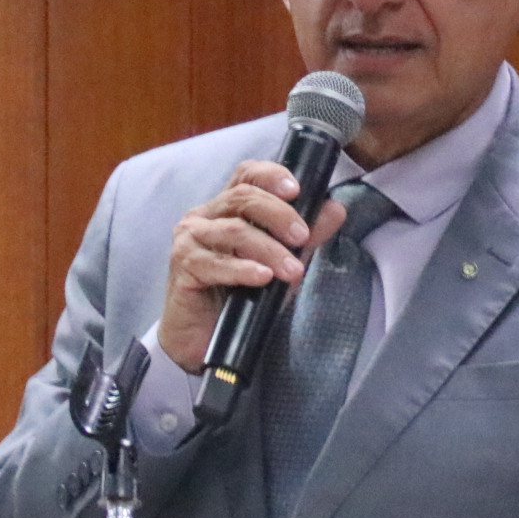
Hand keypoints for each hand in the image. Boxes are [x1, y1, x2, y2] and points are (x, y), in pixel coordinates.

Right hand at [160, 160, 346, 370]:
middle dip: (279, 215)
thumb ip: (305, 238)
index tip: (297, 189)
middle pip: (242, 198)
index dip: (271, 175)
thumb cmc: (239, 298)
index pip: (246, 175)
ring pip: (233, 231)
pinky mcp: (183, 267)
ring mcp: (189, 240)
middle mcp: (203, 217)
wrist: (204, 342)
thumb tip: (335, 210)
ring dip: (269, 250)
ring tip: (293, 271)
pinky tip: (263, 278)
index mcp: (225, 209)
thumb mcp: (281, 264)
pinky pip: (214, 262)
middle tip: (303, 237)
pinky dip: (243, 269)